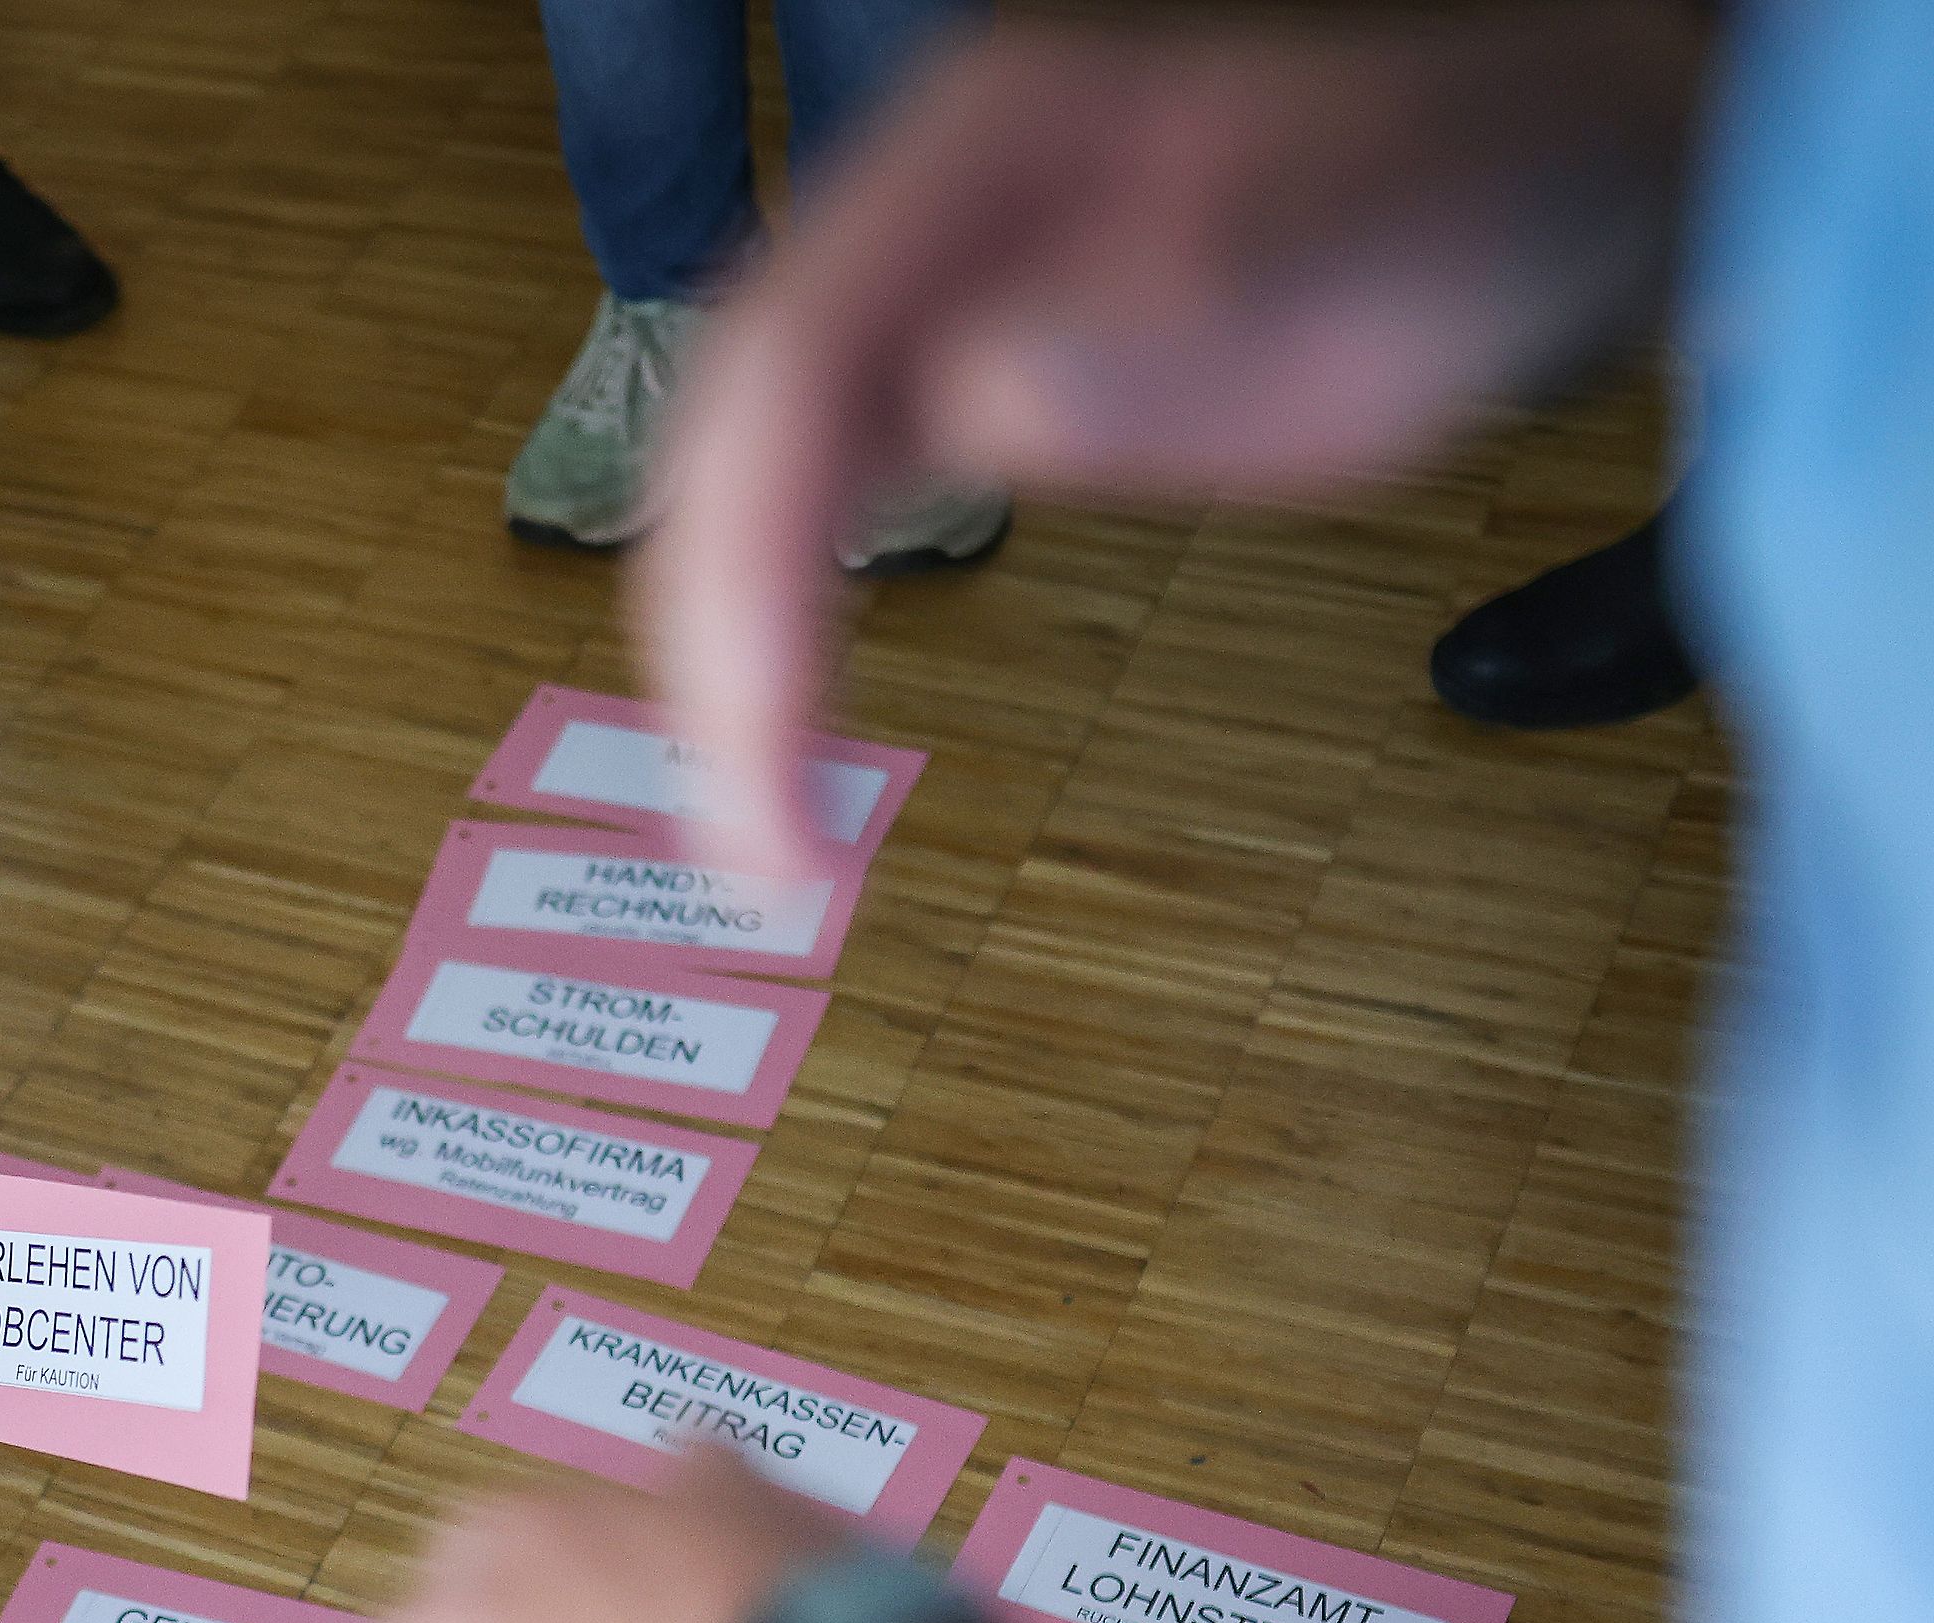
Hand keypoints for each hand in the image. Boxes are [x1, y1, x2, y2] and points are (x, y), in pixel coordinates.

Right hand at [641, 2, 1707, 876]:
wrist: (1531, 167)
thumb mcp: (1391, 240)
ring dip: (727, 654)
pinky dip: (787, 623)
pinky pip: (817, 494)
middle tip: (759, 853)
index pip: (787, 365)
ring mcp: (921, 283)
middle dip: (713, 649)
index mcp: (991, 148)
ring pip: (746, 472)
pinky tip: (795, 732)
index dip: (747, 580)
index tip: (773, 773)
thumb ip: (1207, 309)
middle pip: (727, 428)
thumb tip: (973, 402)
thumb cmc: (1488, 192)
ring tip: (764, 830)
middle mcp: (920, 208)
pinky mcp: (943, 363)